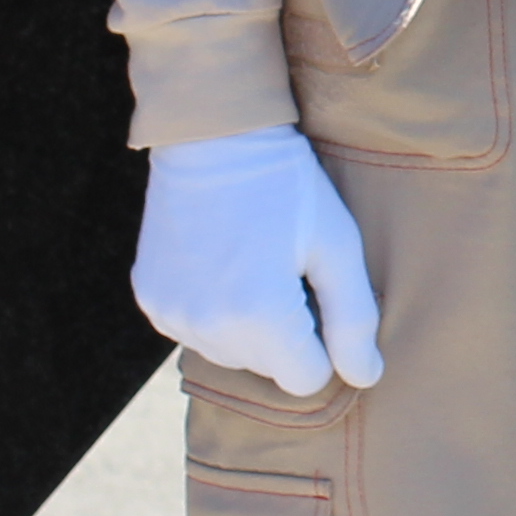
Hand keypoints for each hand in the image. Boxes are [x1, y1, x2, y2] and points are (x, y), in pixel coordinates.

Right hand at [132, 127, 379, 397]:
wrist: (214, 136)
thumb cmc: (288, 185)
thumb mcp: (336, 243)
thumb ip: (354, 318)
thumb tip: (366, 378)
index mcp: (261, 315)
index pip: (307, 379)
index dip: (323, 342)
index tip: (319, 292)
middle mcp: (209, 326)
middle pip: (268, 368)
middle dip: (287, 332)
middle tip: (287, 266)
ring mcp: (172, 315)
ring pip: (230, 353)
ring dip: (248, 324)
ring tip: (254, 260)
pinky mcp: (149, 299)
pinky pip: (194, 330)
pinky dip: (213, 310)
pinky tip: (222, 262)